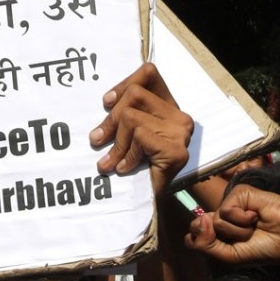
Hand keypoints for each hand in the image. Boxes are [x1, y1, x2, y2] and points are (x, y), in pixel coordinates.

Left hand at [90, 63, 192, 192]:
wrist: (151, 206)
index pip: (149, 74)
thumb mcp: (131, 135)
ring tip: (110, 162)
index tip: (106, 103)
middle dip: (111, 119)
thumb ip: (127, 113)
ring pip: (132, 117)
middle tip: (98, 140)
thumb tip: (106, 101)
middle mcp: (181, 118)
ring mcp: (181, 134)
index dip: (124, 84)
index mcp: (171, 109)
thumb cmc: (138, 170)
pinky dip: (126, 154)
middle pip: (135, 94)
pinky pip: (139, 137)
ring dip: (116, 142)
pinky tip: (124, 169)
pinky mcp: (176, 150)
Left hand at [186, 183, 279, 262]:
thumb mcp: (229, 256)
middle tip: (244, 237)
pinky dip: (242, 218)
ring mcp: (229, 204)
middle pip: (197, 226)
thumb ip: (205, 245)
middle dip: (220, 237)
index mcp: (217, 234)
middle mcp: (221, 217)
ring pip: (215, 219)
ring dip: (237, 230)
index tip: (228, 248)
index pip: (192, 237)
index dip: (205, 243)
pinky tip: (256, 216)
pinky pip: (226, 208)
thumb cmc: (265, 248)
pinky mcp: (239, 193)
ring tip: (253, 227)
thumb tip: (199, 220)